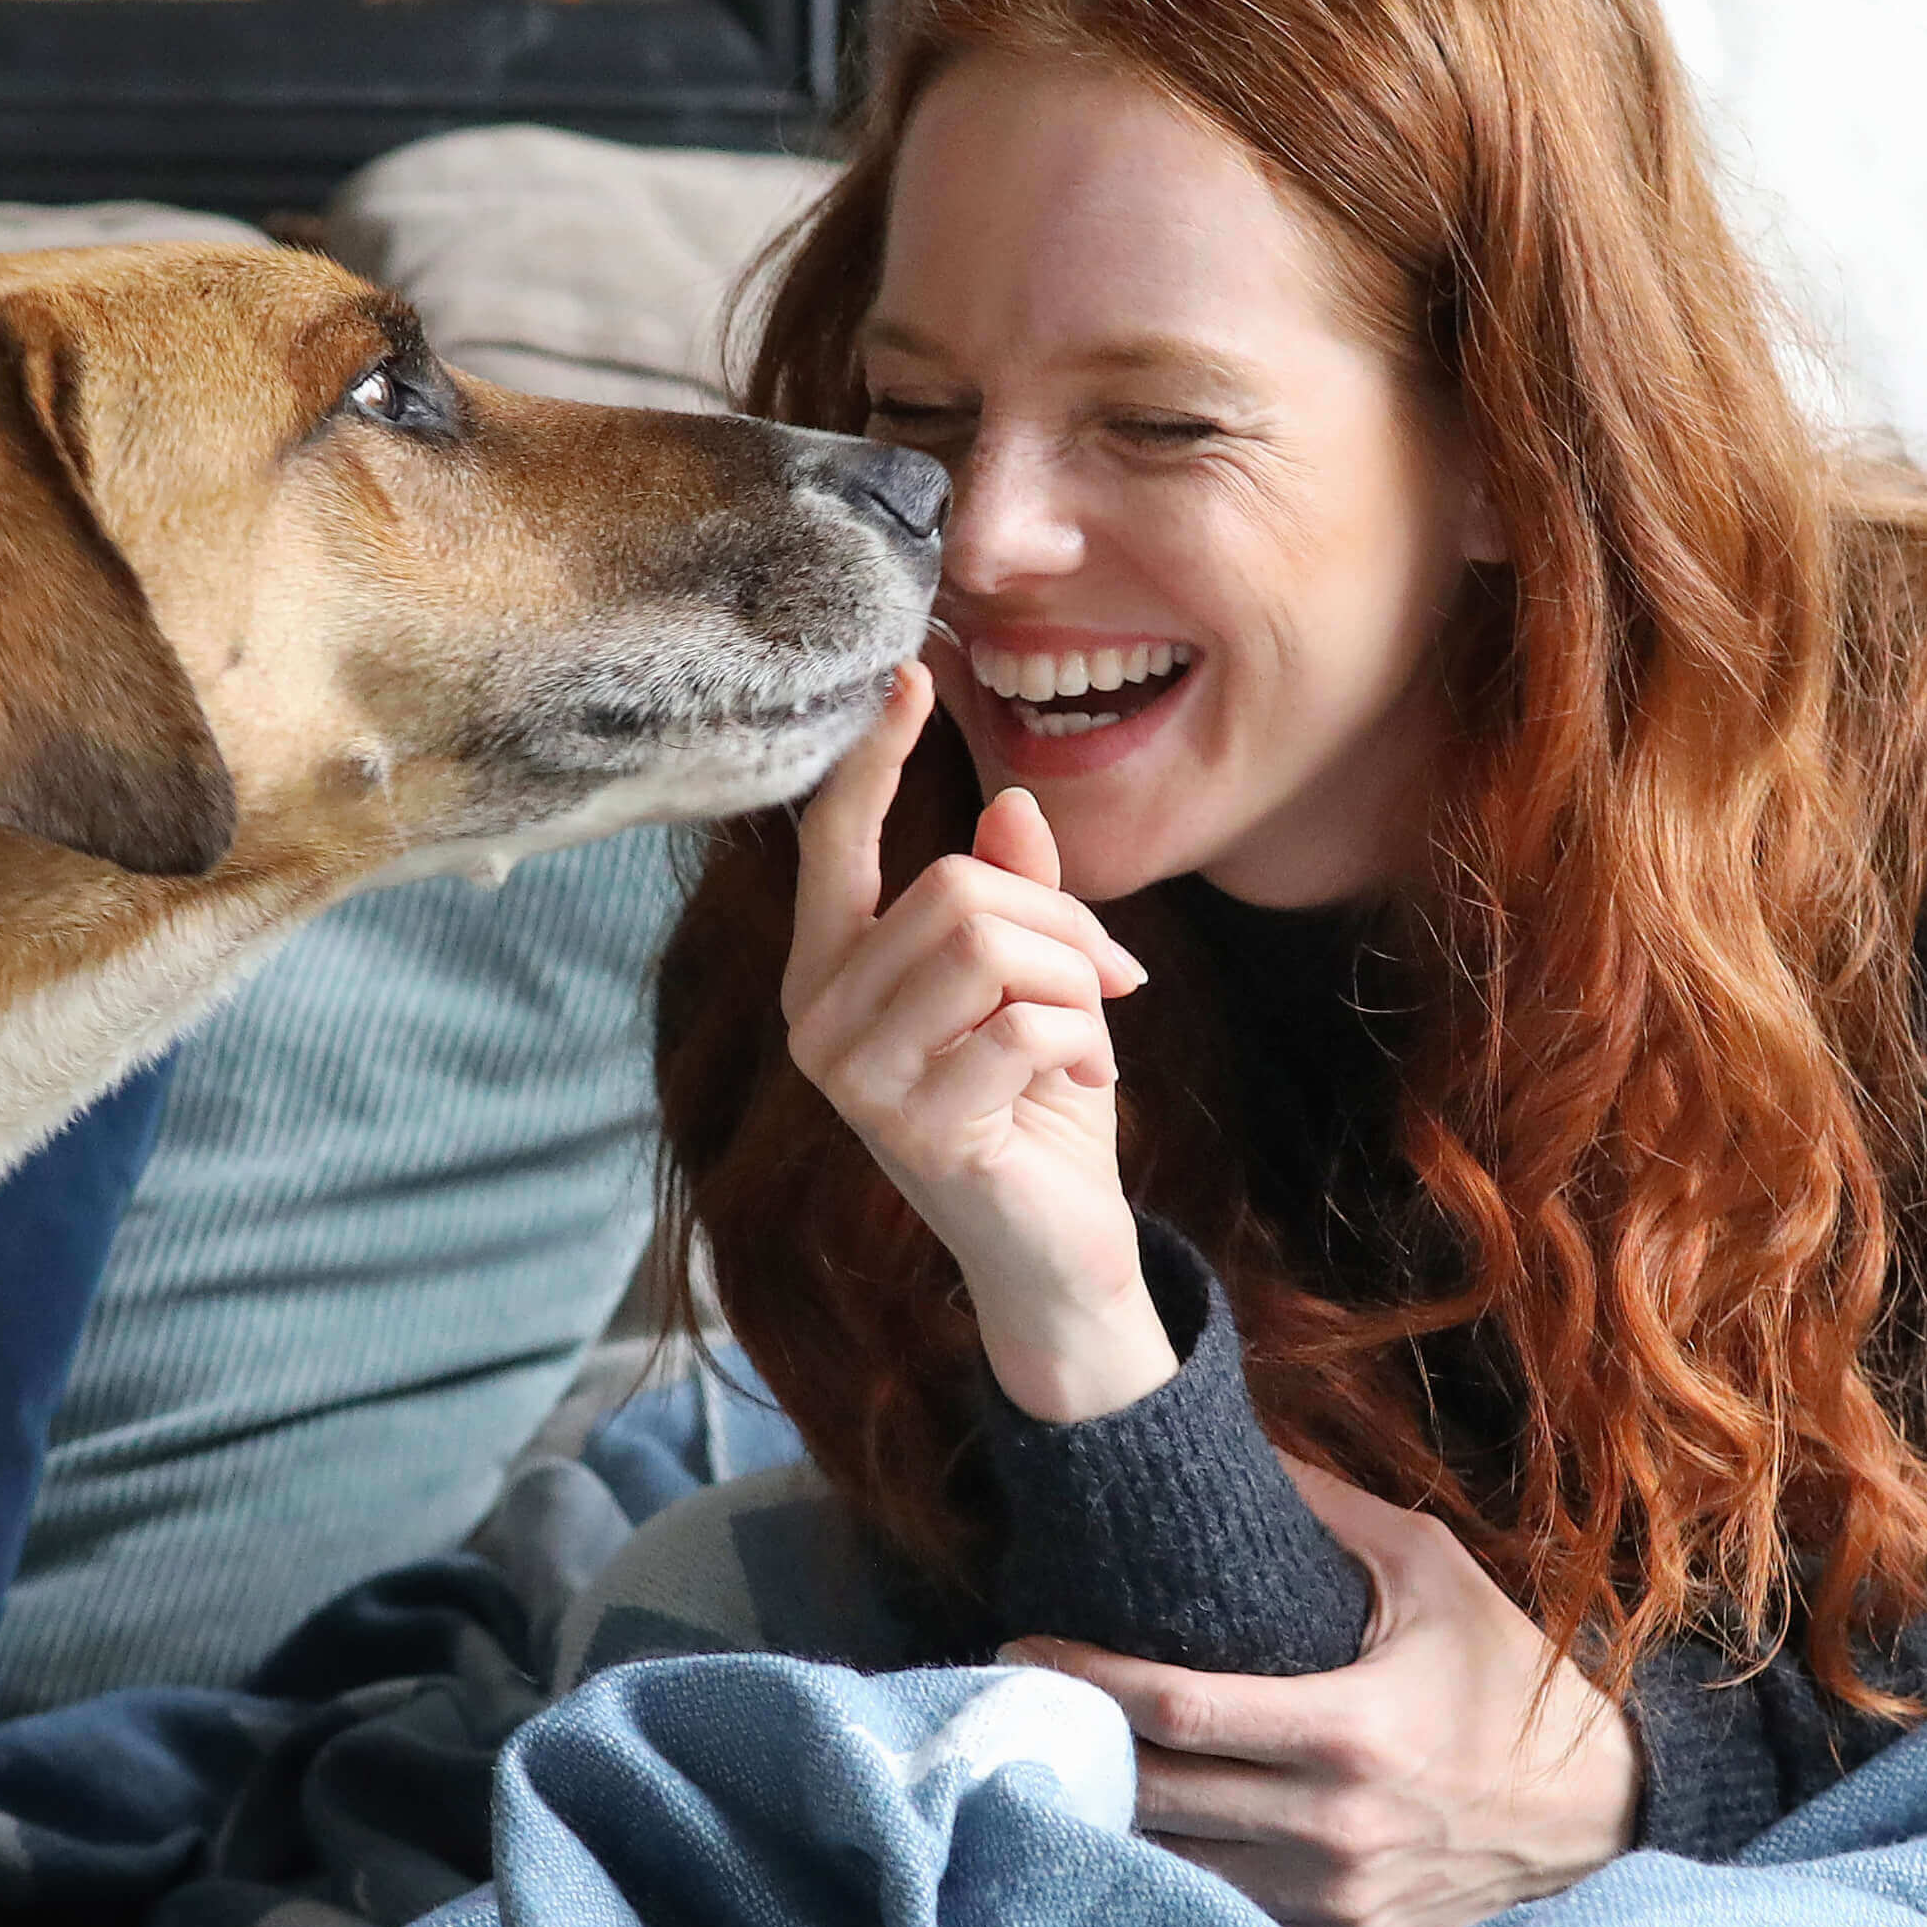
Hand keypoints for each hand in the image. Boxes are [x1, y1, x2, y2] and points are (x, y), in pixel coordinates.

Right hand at [782, 660, 1174, 1420]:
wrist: (1058, 1250)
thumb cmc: (1038, 1110)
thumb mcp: (1035, 986)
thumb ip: (1014, 900)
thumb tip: (1010, 805)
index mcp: (832, 970)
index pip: (832, 841)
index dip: (873, 759)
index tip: (911, 676)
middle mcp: (818, 1018)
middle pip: (952, 890)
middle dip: (1059, 924)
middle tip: (1109, 979)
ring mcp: (853, 1080)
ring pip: (987, 948)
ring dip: (1073, 983)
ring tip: (1091, 1033)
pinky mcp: (910, 1131)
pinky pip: (1025, 1026)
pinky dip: (1082, 1042)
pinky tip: (1085, 1082)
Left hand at [1013, 1463, 1642, 1926]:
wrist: (1597, 1811)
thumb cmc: (1510, 1678)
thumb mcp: (1435, 1571)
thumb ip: (1328, 1509)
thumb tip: (1233, 1438)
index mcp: (1350, 1732)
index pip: (1177, 1711)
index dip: (1086, 1678)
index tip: (1024, 1646)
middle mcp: (1333, 1830)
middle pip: (1154, 1798)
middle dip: (1077, 1748)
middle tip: (1023, 1701)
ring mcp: (1336, 1902)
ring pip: (1176, 1868)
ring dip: (1114, 1817)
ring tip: (1066, 1761)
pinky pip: (1229, 1913)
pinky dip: (1178, 1873)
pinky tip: (1144, 1829)